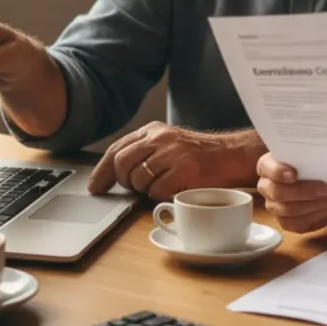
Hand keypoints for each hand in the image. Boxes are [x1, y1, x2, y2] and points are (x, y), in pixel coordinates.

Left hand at [87, 123, 262, 200]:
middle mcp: (160, 137)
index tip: (95, 187)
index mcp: (153, 130)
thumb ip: (144, 151)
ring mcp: (172, 153)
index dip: (102, 170)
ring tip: (163, 184)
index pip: (117, 148)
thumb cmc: (199, 155)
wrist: (231, 155)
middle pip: (122, 163)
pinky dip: (162, 195)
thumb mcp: (169, 143)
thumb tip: (115, 173)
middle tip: (134, 188)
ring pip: (137, 179)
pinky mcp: (183, 169)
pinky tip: (175, 189)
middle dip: (123, 182)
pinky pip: (157, 191)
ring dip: (145, 190)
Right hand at [256, 153, 326, 232]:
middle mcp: (266, 187)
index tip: (294, 174)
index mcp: (266, 166)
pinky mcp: (285, 222)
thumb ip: (309, 156)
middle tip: (324, 189)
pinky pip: (297, 224)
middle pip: (278, 193)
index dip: (278, 172)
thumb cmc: (310, 165)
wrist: (319, 182)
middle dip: (304, 192)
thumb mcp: (309, 156)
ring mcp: (273, 206)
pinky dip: (315, 217)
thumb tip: (321, 158)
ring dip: (314, 205)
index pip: (266, 169)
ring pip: (288, 210)